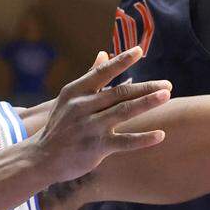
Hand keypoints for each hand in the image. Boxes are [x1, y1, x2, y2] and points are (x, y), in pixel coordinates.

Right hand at [33, 47, 170, 182]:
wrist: (42, 158)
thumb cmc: (60, 125)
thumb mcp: (69, 98)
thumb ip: (90, 76)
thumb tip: (103, 53)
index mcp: (77, 92)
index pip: (102, 72)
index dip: (120, 61)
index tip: (138, 50)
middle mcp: (83, 107)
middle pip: (119, 93)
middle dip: (145, 87)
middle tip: (167, 84)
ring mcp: (90, 127)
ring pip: (123, 112)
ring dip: (146, 103)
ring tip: (166, 95)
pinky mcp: (96, 147)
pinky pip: (124, 142)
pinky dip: (142, 139)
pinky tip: (160, 134)